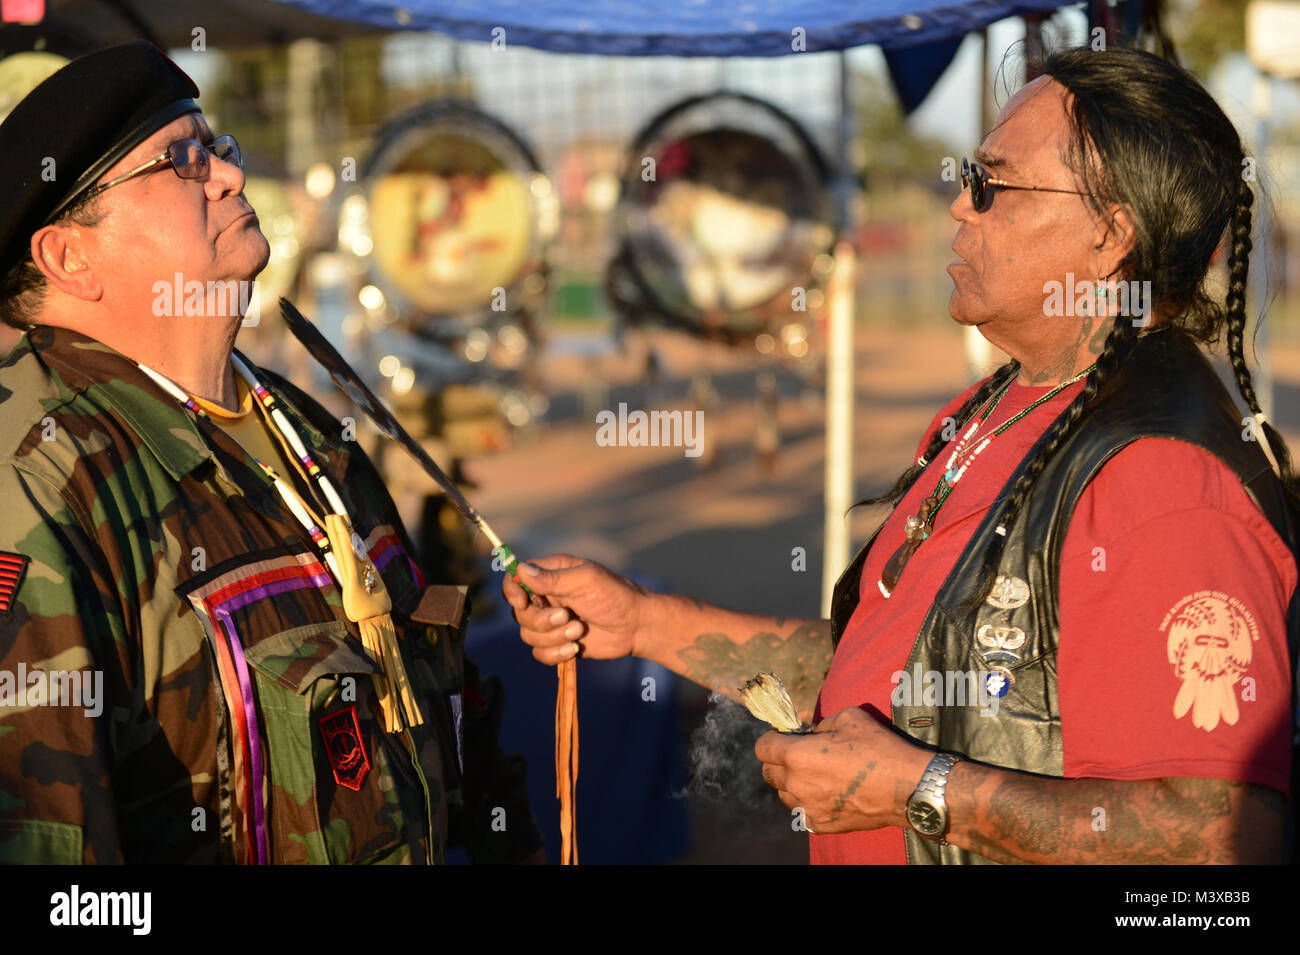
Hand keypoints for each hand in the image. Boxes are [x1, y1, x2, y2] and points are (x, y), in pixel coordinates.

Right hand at [502, 554, 646, 665]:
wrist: (636, 627)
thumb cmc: (615, 596)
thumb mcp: (586, 580)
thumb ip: (553, 578)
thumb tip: (521, 570)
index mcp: (551, 575)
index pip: (515, 579)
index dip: (512, 591)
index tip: (523, 602)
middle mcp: (547, 597)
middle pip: (519, 612)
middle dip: (542, 620)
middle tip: (567, 617)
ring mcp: (551, 622)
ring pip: (528, 635)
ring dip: (553, 637)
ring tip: (579, 631)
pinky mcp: (558, 643)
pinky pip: (539, 653)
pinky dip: (555, 653)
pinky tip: (575, 649)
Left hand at [753, 706, 932, 833]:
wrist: (906, 788)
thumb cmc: (878, 749)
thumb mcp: (849, 718)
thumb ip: (821, 724)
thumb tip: (812, 733)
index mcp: (797, 755)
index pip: (762, 747)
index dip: (771, 738)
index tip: (783, 736)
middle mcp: (796, 783)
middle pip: (768, 772)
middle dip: (778, 760)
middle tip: (799, 753)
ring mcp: (807, 807)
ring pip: (783, 794)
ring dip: (791, 782)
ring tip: (815, 774)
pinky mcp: (821, 824)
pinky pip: (801, 811)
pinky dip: (807, 801)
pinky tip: (826, 792)